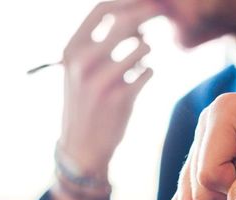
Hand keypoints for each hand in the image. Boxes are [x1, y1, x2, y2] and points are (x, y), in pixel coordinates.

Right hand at [59, 0, 158, 175]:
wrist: (82, 148)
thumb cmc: (86, 104)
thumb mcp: (81, 71)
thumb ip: (102, 43)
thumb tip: (138, 19)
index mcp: (72, 50)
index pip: (102, 10)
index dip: (128, 1)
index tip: (146, 1)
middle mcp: (83, 62)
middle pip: (124, 22)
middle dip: (148, 14)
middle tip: (163, 12)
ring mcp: (101, 80)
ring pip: (142, 46)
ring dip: (147, 51)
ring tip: (138, 61)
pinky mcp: (120, 98)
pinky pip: (148, 71)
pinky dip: (148, 72)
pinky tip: (138, 80)